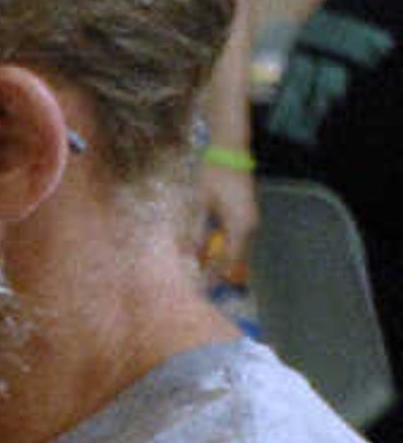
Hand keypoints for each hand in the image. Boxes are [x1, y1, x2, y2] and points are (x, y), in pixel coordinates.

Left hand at [197, 162, 256, 290]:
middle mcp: (250, 226)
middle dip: (219, 272)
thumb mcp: (199, 204)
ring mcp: (252, 221)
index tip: (204, 290)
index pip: (229, 260)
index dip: (216, 276)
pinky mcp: (248, 215)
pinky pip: (238, 239)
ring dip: (222, 261)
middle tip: (204, 288)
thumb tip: (191, 256)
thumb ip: (196, 231)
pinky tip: (211, 253)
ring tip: (205, 273)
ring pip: (238, 250)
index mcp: (240, 226)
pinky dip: (225, 248)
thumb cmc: (213, 175)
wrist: (231, 152)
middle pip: (236, 258)